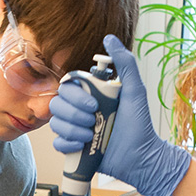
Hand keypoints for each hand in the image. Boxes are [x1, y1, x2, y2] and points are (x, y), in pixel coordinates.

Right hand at [49, 34, 191, 195]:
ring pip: (55, 123)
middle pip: (56, 104)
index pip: (67, 87)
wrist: (140, 157)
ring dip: (72, 129)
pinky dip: (68, 144)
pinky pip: (57, 143)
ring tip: (91, 135)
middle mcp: (80, 110)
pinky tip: (82, 145)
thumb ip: (125, 63)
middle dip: (74, 113)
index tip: (94, 104)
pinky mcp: (73, 148)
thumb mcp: (134, 90)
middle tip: (94, 119)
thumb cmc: (139, 124)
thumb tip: (110, 38)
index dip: (75, 95)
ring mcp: (75, 129)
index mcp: (91, 95)